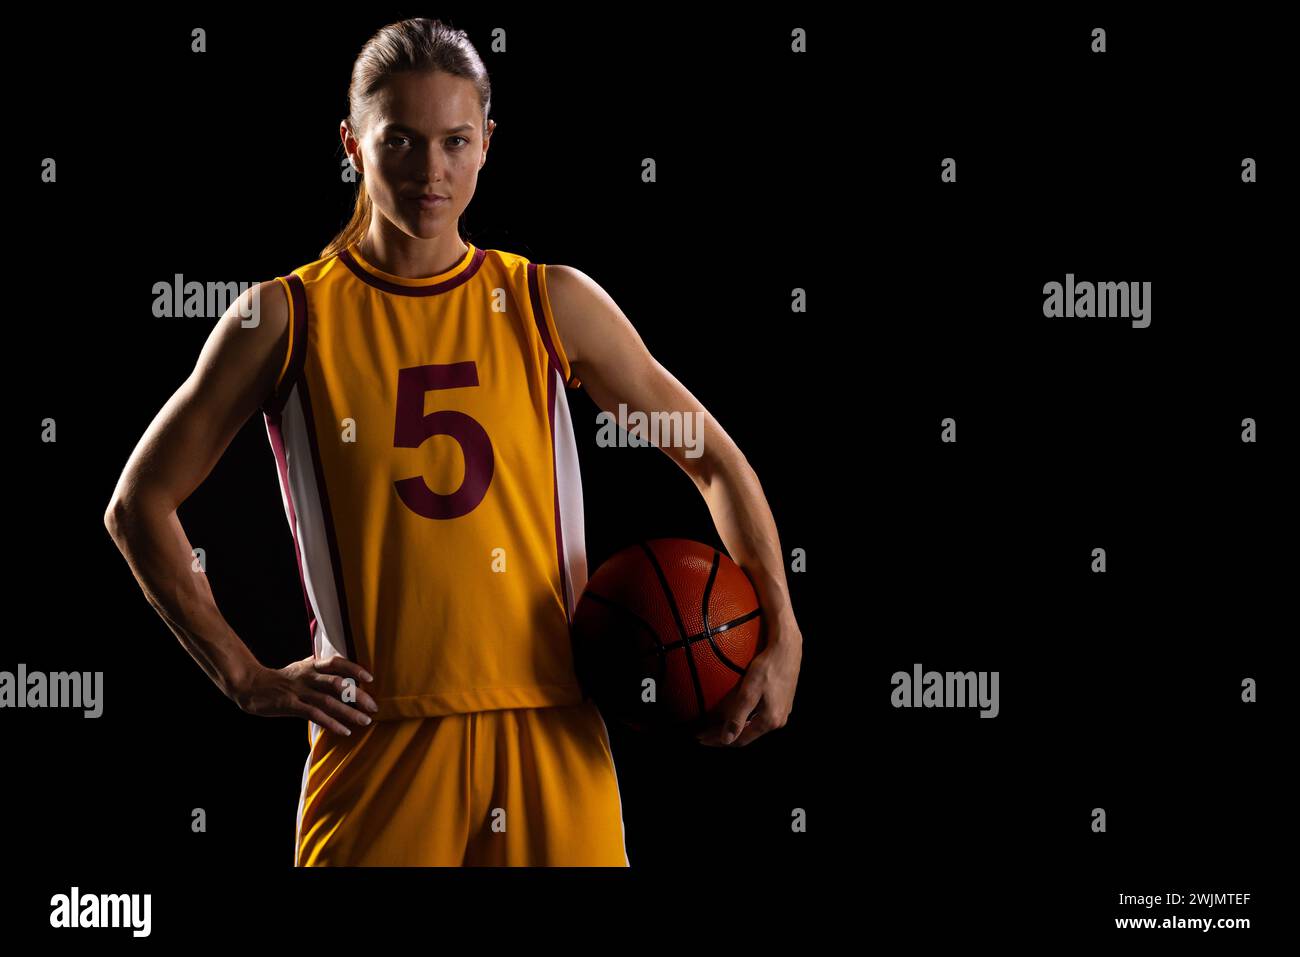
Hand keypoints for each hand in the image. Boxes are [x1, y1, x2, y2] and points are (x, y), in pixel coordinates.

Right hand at [231, 654, 378, 735]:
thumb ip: (320, 669)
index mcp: (312, 666)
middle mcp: (307, 676)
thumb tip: (342, 668)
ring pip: (328, 701)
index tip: (370, 678)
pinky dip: (331, 723)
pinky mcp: (290, 705)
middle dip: (358, 695)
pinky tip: (344, 730)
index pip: (336, 662)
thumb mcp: (301, 668)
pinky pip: (314, 715)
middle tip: (373, 707)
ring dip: (349, 712)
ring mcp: (298, 691)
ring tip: (364, 721)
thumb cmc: (281, 679)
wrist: (251, 686)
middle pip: (337, 683)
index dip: (354, 668)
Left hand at [697, 615, 801, 746]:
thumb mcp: (749, 691)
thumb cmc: (767, 666)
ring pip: (752, 726)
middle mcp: (778, 721)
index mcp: (770, 721)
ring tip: (715, 725)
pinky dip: (743, 718)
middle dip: (724, 736)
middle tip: (703, 733)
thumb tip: (726, 740)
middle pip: (746, 736)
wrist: (788, 648)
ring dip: (734, 727)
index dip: (718, 741)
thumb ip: (738, 717)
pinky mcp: (782, 702)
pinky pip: (758, 716)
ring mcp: (782, 712)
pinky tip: (734, 711)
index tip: (700, 738)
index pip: (739, 740)